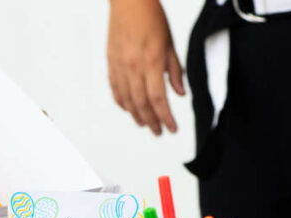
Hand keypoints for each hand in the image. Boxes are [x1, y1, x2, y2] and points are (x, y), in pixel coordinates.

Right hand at [107, 0, 185, 134]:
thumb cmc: (151, 17)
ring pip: (127, 99)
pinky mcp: (111, 62)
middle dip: (151, 121)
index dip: (165, 117)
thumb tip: (179, 94)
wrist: (129, 1)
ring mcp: (120, 66)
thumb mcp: (170, 44)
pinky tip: (129, 109)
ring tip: (145, 124)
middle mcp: (133, 66)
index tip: (172, 128)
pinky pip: (115, 89)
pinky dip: (122, 102)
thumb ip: (174, 71)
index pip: (158, 98)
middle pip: (142, 104)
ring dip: (136, 116)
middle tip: (159, 132)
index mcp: (151, 61)